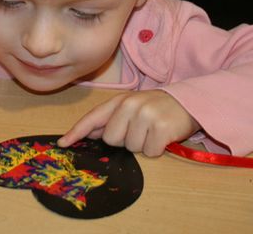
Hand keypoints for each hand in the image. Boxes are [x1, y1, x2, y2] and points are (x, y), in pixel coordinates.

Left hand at [57, 90, 199, 156]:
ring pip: (131, 148)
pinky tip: (163, 136)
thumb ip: (112, 118)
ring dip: (142, 145)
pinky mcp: (161, 128)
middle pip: (111, 139)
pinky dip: (157, 149)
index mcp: (120, 100)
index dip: (77, 131)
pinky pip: (149, 152)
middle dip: (124, 140)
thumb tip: (90, 133)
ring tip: (153, 131)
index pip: (93, 117)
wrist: (189, 102)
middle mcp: (130, 105)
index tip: (63, 143)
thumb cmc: (157, 108)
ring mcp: (145, 115)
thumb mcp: (133, 106)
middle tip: (140, 130)